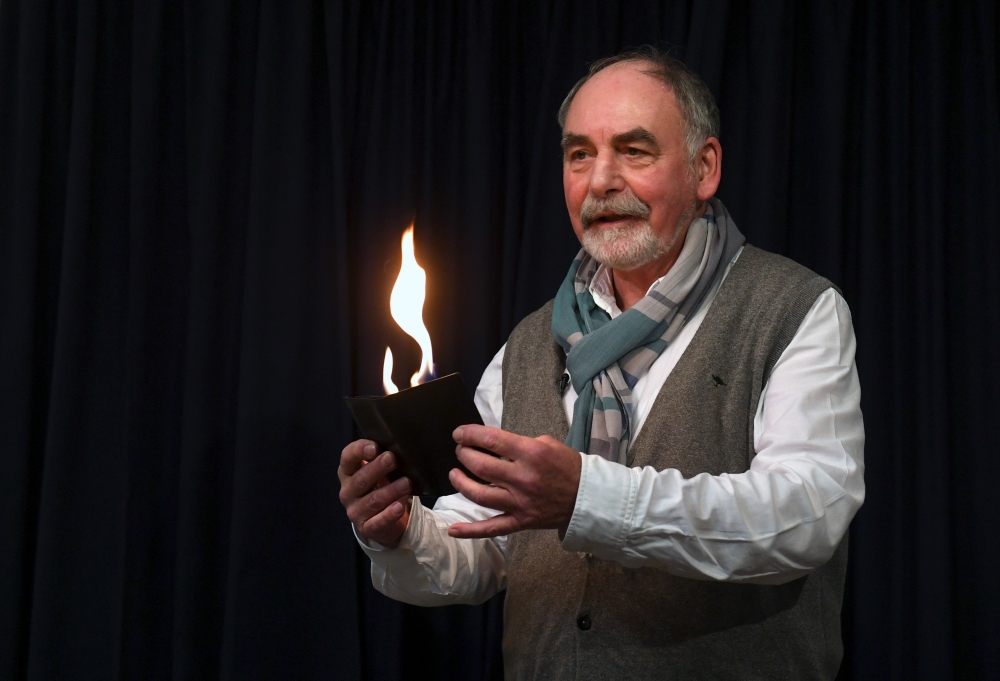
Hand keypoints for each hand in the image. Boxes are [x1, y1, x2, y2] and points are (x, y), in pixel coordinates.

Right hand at [338, 439, 411, 547]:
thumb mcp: (380, 471)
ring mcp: (355, 511)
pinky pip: (378, 522)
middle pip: (360, 479)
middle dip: (377, 468)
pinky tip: (399, 507)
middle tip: (392, 459)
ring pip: (372, 501)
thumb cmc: (381, 486)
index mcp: (348, 472)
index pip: (347, 457)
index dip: (360, 450)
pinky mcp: (366, 527)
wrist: (384, 519)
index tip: (375, 447)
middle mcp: (348, 491)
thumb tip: (400, 449)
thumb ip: (384, 459)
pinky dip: (389, 514)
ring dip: (390, 491)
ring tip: (406, 483)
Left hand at [447, 425, 581, 538]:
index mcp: (531, 454)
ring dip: (460, 482)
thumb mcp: (547, 443)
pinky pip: (492, 528)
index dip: (469, 434)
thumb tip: (492, 444)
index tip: (459, 433)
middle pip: (480, 465)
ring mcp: (519, 502)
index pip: (490, 440)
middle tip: (460, 450)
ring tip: (455, 473)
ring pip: (479, 494)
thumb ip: (518, 443)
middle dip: (464, 454)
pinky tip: (453, 529)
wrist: (587, 496)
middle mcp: (522, 478)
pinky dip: (471, 531)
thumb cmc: (567, 466)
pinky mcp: (520, 521)